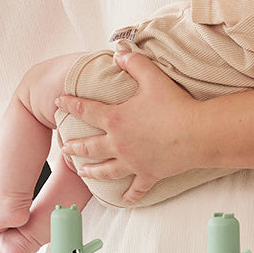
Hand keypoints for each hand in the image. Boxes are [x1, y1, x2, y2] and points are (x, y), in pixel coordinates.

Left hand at [56, 48, 202, 203]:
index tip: (57, 103)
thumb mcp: (152, 77)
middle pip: (89, 146)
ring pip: (105, 170)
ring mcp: (132, 162)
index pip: (85, 110)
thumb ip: (134, 63)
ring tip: (81, 172)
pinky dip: (129, 195)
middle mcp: (118, 143)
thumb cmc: (175, 105)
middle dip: (74, 147)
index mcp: (115, 119)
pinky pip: (136, 188)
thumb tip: (119, 54)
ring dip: (91, 171)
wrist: (197, 133)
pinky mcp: (149, 174)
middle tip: (63, 148)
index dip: (70, 105)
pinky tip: (123, 199)